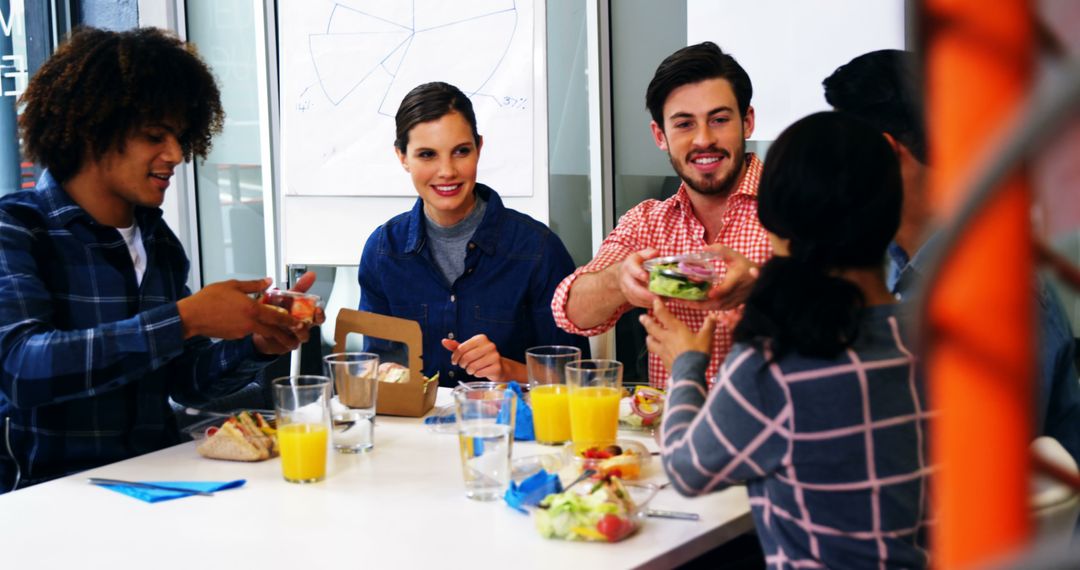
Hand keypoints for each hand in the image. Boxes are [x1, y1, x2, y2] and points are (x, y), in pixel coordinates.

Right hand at [177, 278, 298, 345]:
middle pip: (274, 331)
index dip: (291, 321)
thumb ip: (253, 284)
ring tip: (282, 336)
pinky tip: (256, 326)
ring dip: (273, 335)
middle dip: (287, 336)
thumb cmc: (209, 299)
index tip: (300, 324)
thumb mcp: (232, 285)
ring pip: (262, 332)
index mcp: (252, 309)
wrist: (191, 316)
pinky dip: (256, 331)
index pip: (277, 317)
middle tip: (296, 339)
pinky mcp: (235, 336)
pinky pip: (249, 333)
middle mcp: (250, 323)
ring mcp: (242, 331)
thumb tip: (268, 281)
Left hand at [252, 271, 325, 354]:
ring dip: (300, 330)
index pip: (318, 315)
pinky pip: (290, 344)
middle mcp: (303, 325)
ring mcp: (296, 336)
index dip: (320, 313)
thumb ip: (300, 287)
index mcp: (305, 314)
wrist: (263, 328)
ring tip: (294, 325)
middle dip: (313, 321)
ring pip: (304, 336)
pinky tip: (280, 333)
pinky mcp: (287, 344)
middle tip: (310, 316)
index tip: (318, 309)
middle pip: (314, 326)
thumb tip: (311, 274)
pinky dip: (285, 339)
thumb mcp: (288, 297)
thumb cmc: (279, 312)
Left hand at [442, 334, 506, 380]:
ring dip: (469, 370)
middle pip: (466, 357)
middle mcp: (489, 345)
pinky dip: (476, 374)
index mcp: (481, 338)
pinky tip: (479, 372)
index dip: (455, 357)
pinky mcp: (496, 367)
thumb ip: (456, 346)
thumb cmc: (481, 357)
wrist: (498, 366)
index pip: (461, 348)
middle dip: (462, 364)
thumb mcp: (468, 350)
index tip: (454, 361)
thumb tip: (444, 341)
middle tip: (463, 366)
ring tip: (471, 369)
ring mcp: (494, 356)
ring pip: (473, 366)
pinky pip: (479, 373)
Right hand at [617, 247, 660, 308]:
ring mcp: (626, 290)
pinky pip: (638, 304)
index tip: (646, 277)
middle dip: (645, 294)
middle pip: (633, 289)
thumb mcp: (641, 255)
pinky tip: (659, 303)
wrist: (624, 274)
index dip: (639, 273)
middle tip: (657, 297)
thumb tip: (655, 253)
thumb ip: (649, 253)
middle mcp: (626, 279)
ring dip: (649, 301)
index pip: (632, 270)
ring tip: (662, 301)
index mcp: (629, 266)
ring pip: (636, 298)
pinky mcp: (630, 298)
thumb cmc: (636, 263)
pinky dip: (649, 305)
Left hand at [639, 298, 715, 371]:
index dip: (658, 306)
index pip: (663, 314)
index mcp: (676, 329)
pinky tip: (659, 352)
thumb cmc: (697, 353)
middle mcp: (666, 338)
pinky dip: (656, 351)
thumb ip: (709, 326)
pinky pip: (657, 354)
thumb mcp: (706, 338)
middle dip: (646, 321)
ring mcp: (663, 350)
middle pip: (652, 327)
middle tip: (641, 317)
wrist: (689, 372)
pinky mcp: (663, 361)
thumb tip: (712, 317)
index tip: (654, 300)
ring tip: (648, 336)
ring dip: (649, 337)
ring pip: (650, 342)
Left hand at [674, 245, 759, 310]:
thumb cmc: (744, 265)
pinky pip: (717, 309)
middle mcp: (736, 293)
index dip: (720, 291)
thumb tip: (703, 248)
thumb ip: (720, 250)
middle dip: (699, 302)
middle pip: (718, 302)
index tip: (710, 293)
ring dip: (700, 306)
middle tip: (682, 299)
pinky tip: (693, 303)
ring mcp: (735, 301)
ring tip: (683, 301)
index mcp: (737, 279)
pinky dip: (705, 307)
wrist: (760, 279)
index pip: (728, 287)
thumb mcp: (734, 255)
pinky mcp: (733, 306)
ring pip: (716, 307)